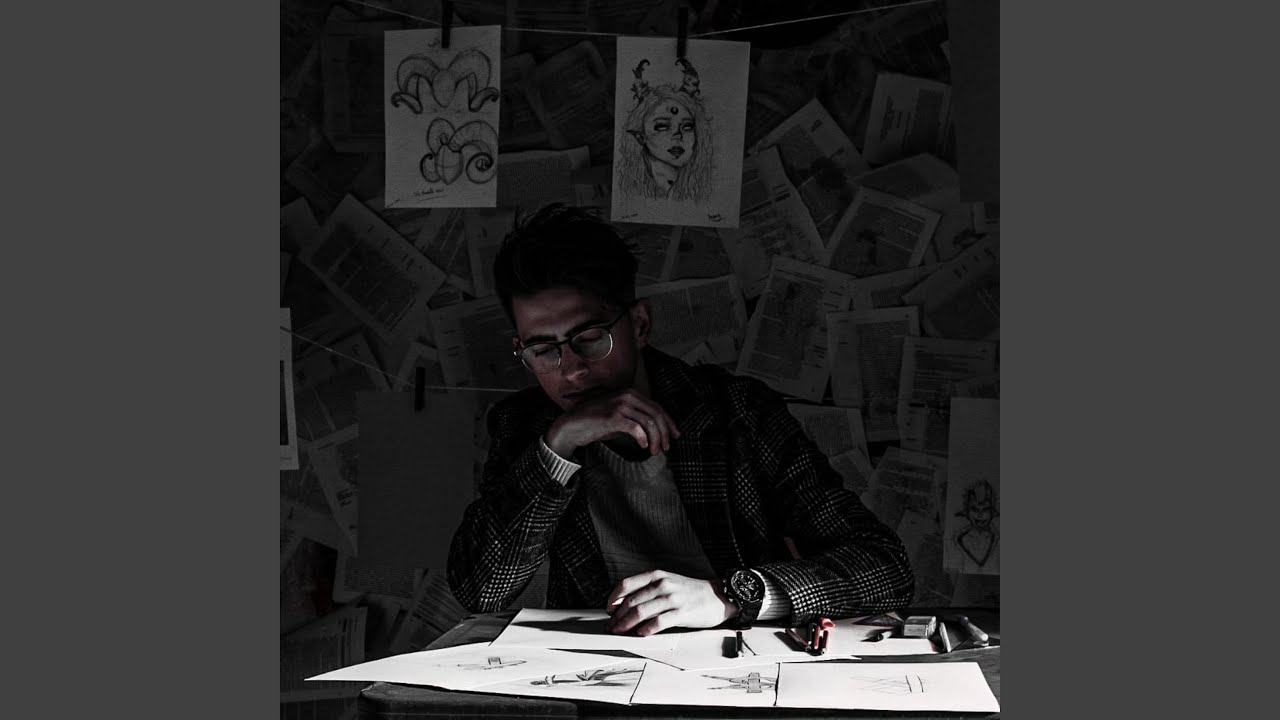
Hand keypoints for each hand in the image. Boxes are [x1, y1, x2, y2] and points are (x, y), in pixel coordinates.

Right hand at [544, 388, 679, 456]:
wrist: (571, 425)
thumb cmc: (595, 422)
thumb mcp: (618, 416)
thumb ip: (635, 418)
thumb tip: (655, 432)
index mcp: (630, 393)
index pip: (657, 407)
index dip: (669, 422)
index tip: (674, 435)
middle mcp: (627, 396)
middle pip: (656, 414)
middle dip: (665, 432)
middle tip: (665, 447)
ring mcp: (620, 405)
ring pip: (649, 422)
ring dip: (656, 438)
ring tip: (654, 451)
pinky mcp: (613, 417)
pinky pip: (636, 428)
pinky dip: (643, 438)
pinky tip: (644, 446)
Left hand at [604, 570, 735, 635]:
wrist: (717, 596)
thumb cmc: (690, 592)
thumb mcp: (668, 582)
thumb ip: (648, 590)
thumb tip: (623, 604)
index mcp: (657, 575)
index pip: (626, 584)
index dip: (613, 598)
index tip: (608, 609)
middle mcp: (663, 584)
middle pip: (631, 601)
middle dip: (617, 616)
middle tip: (611, 626)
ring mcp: (672, 598)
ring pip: (640, 612)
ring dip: (626, 625)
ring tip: (620, 632)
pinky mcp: (681, 613)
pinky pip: (658, 622)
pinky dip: (646, 630)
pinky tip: (640, 634)